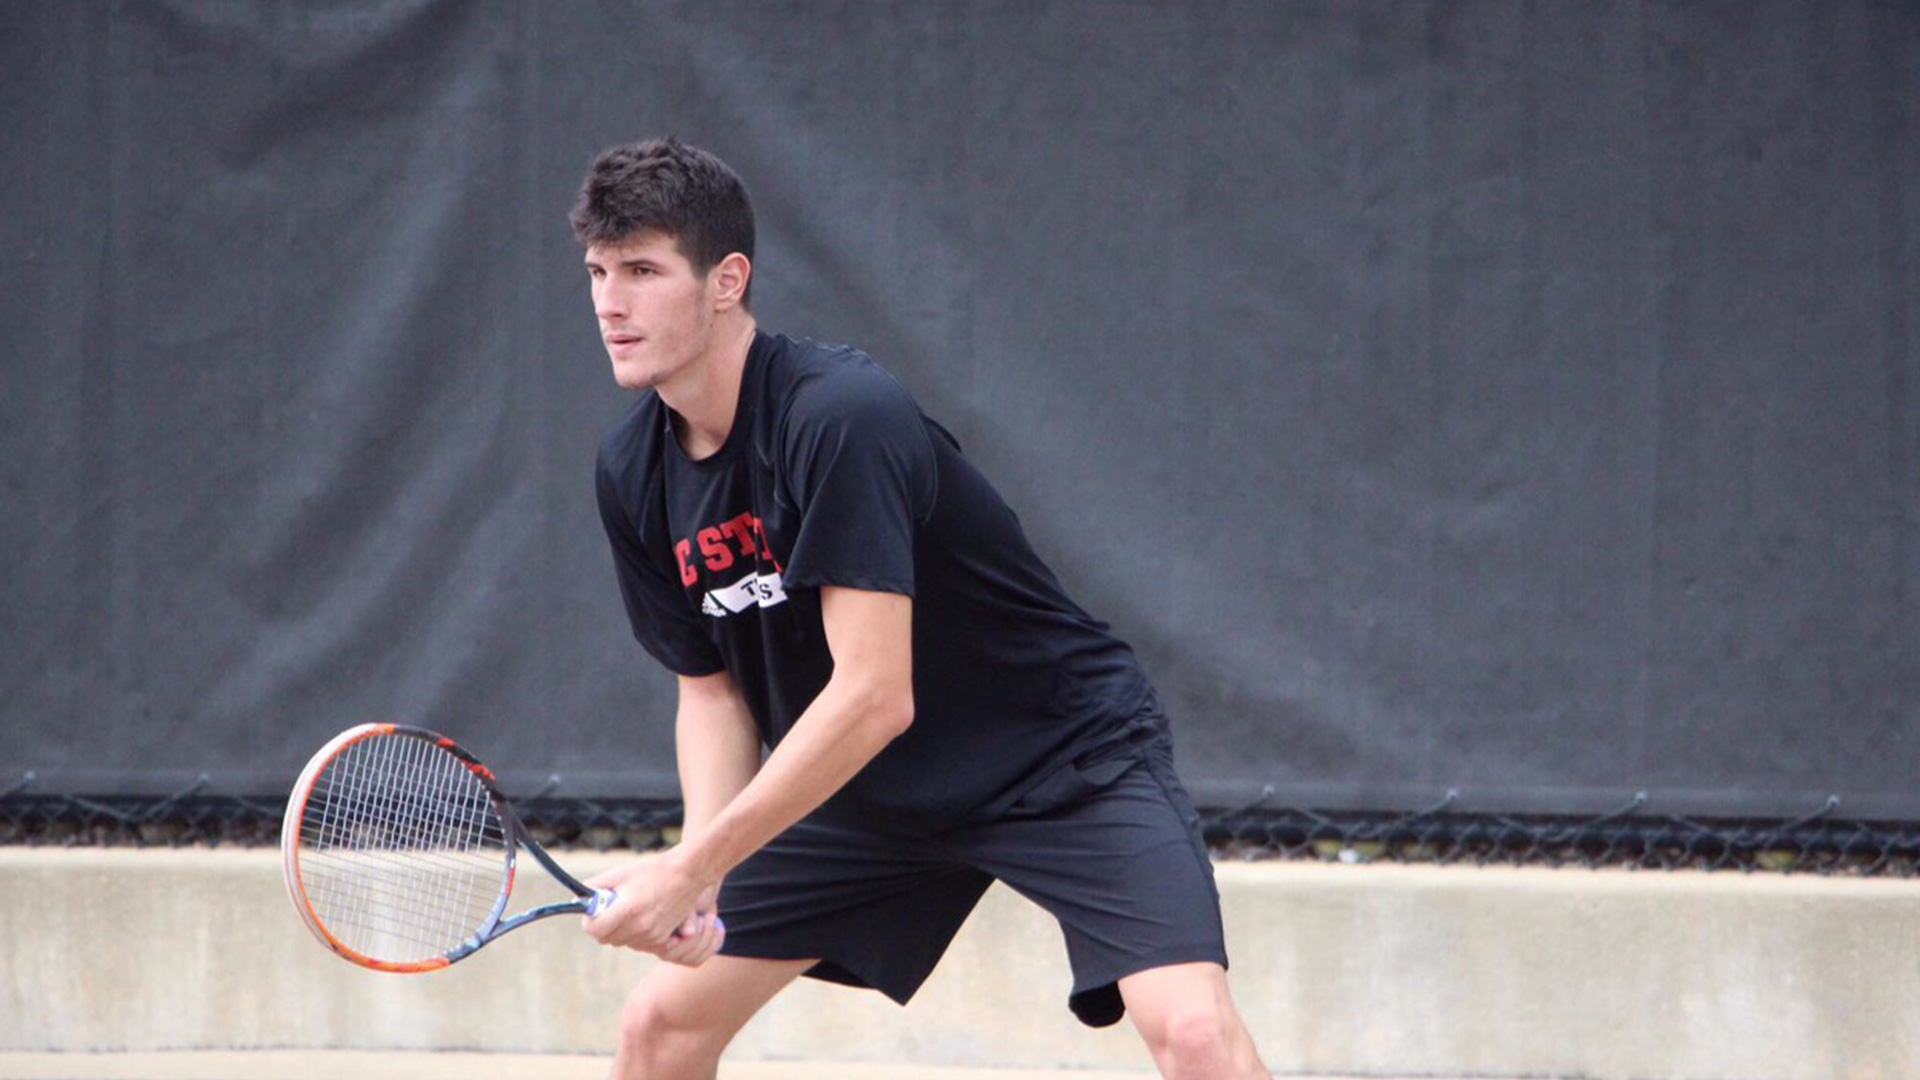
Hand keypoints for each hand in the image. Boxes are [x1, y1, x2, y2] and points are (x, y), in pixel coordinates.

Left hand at [582, 851, 723, 964]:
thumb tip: (580, 899)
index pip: (595, 930)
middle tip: (610, 909)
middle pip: (606, 939)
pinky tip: (643, 916)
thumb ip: (596, 886)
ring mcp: (652, 936)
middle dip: (603, 926)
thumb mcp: (621, 873)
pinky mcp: (663, 939)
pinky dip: (636, 934)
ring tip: (630, 909)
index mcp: (627, 910)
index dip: (590, 922)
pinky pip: (639, 944)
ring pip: (622, 942)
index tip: (593, 913)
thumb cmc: (654, 871)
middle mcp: (639, 927)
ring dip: (620, 930)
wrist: (688, 874)